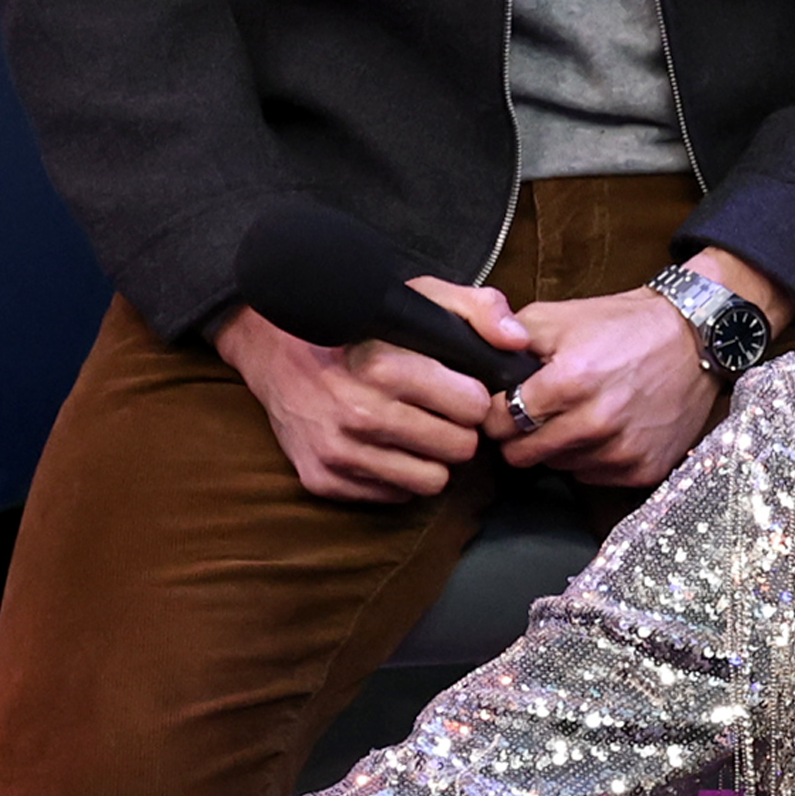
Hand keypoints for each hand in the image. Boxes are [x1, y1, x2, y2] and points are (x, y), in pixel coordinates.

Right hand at [212, 298, 498, 503]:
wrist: (276, 353)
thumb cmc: (361, 329)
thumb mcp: (419, 299)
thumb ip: (478, 310)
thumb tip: (518, 342)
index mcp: (383, 367)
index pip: (474, 407)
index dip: (474, 398)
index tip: (460, 390)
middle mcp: (358, 413)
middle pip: (459, 448)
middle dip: (458, 431)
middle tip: (441, 414)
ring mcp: (337, 451)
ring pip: (432, 481)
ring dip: (432, 458)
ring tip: (416, 431)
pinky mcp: (322, 479)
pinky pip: (395, 496)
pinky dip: (398, 476)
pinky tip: (386, 447)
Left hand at [492, 249, 788, 487]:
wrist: (695, 338)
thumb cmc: (624, 325)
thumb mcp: (559, 316)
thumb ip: (508, 340)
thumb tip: (475, 368)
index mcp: (568, 382)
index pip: (498, 422)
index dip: (494, 411)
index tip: (504, 403)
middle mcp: (595, 422)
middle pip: (521, 456)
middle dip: (519, 436)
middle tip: (535, 414)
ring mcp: (621, 450)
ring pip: (556, 467)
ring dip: (557, 447)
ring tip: (576, 416)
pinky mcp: (643, 469)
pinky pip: (592, 476)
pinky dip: (590, 457)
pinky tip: (604, 429)